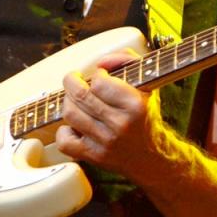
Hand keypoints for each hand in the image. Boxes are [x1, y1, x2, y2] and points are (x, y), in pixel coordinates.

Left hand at [55, 53, 165, 182]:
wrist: (151, 157)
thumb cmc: (145, 116)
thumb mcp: (145, 82)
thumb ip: (125, 60)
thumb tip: (101, 62)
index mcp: (135, 104)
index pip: (99, 82)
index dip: (96, 75)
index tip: (100, 77)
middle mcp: (120, 124)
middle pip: (80, 95)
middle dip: (72, 81)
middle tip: (75, 79)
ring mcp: (105, 142)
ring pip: (70, 113)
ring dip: (69, 102)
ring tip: (76, 100)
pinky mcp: (93, 157)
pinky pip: (64, 140)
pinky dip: (64, 130)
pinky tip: (76, 125)